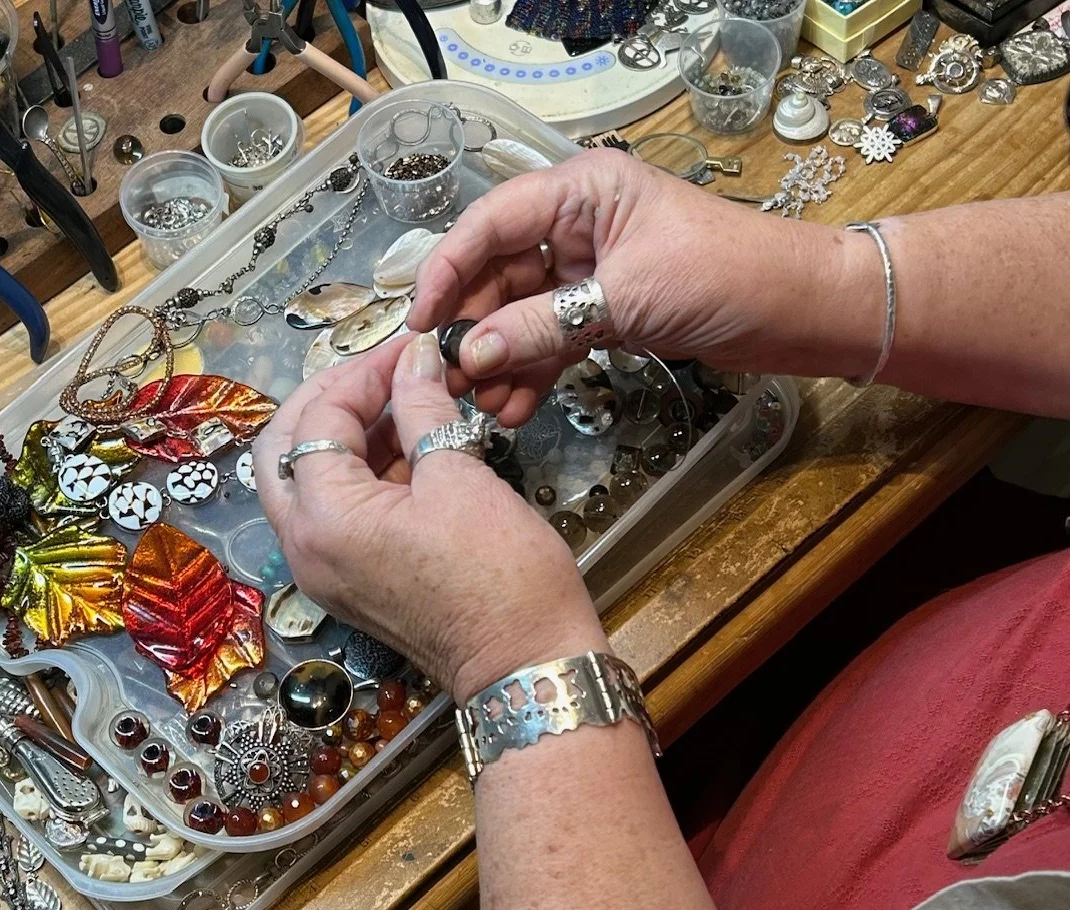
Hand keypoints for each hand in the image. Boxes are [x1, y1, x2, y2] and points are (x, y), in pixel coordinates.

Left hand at [254, 333, 606, 702]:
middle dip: (330, 401)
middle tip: (382, 372)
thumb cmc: (501, 576)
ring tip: (404, 401)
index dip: (363, 374)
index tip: (408, 349)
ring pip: (306, 481)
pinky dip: (359, 473)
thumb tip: (414, 359)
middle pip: (285, 449)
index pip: (319, 420)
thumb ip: (423, 408)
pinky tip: (407, 444)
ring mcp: (322, 569)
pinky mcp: (347, 581)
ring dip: (346, 435)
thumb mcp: (460, 476)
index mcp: (323, 518)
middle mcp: (304, 547)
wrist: (527, 663)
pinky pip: (333, 513)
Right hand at [407, 149, 851, 424]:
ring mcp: (589, 271)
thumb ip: (540, 327)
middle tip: (446, 380)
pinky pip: (551, 340)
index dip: (446, 272)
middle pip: (497, 274)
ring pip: (520, 314)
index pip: (489, 224)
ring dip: (498, 360)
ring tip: (479, 406)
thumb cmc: (727, 276)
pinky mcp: (604, 312)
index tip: (418, 325)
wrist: (802, 311)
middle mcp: (577, 224)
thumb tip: (469, 356)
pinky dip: (531, 372)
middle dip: (472, 330)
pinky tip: (512, 408)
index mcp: (580, 191)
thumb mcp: (623, 300)